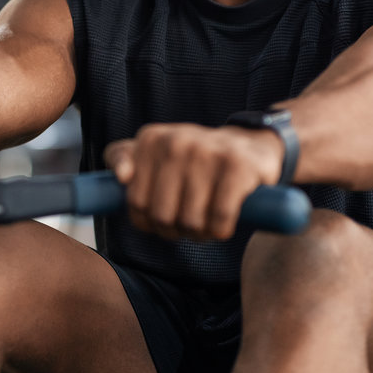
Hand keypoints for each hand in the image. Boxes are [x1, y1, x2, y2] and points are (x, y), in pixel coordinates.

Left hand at [104, 123, 282, 240]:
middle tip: (187, 225)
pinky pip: (219, 218)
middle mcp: (176, 140)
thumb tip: (121, 176)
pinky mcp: (238, 166)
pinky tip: (222, 225)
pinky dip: (220, 231)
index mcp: (151, 138)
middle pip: (162, 215)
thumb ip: (121, 157)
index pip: (135, 202)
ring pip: (191, 221)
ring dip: (199, 234)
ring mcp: (207, 151)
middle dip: (174, 231)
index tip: (161, 220)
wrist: (251, 145)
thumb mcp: (153, 152)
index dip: (148, 222)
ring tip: (205, 224)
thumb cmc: (194, 160)